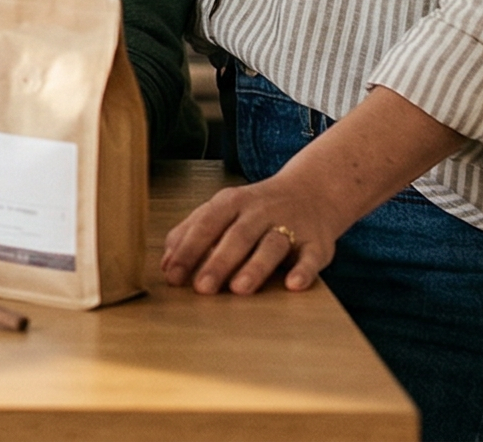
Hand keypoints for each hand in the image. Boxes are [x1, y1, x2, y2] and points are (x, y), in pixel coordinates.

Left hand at [161, 84, 463, 294]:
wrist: (313, 192)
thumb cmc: (255, 210)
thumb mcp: (221, 211)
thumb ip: (191, 232)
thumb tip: (164, 263)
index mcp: (231, 202)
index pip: (205, 224)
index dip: (188, 250)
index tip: (173, 276)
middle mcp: (260, 211)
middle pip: (237, 236)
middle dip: (218, 262)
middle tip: (202, 288)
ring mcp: (290, 225)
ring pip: (271, 245)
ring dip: (256, 267)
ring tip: (240, 289)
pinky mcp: (317, 242)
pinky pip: (311, 257)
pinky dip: (303, 271)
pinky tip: (293, 285)